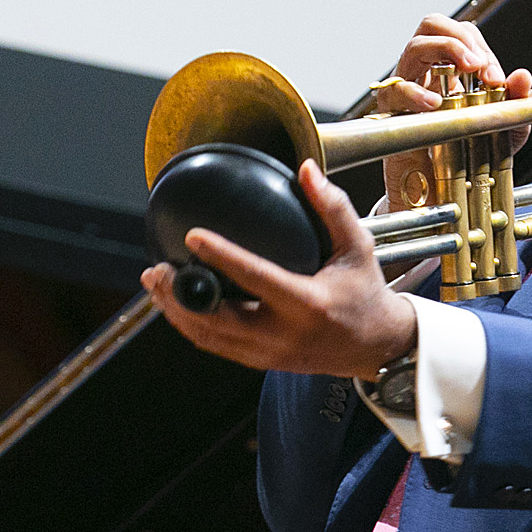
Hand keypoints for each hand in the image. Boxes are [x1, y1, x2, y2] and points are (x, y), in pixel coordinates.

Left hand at [141, 159, 417, 378]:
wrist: (375, 348)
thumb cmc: (365, 293)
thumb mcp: (359, 247)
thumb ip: (332, 208)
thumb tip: (306, 169)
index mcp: (309, 304)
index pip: (257, 278)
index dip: (222, 257)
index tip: (193, 236)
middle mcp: (284, 334)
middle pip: (218, 319)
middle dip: (181, 295)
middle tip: (158, 268)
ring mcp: (268, 353)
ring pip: (209, 337)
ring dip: (176, 311)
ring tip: (156, 281)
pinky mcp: (260, 362)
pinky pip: (215, 346)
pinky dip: (190, 325)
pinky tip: (173, 302)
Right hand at [373, 14, 531, 211]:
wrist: (441, 192)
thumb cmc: (466, 157)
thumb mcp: (502, 128)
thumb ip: (515, 102)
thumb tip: (522, 76)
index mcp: (449, 68)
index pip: (461, 34)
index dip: (481, 47)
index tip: (496, 77)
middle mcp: (425, 72)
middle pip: (433, 25)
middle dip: (460, 37)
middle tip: (478, 65)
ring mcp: (407, 88)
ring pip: (415, 46)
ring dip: (445, 51)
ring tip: (467, 72)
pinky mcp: (393, 113)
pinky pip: (397, 91)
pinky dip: (416, 93)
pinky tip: (435, 104)